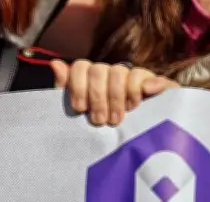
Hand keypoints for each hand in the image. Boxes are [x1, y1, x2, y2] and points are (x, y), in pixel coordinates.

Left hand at [51, 60, 179, 125]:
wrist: (140, 146)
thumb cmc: (102, 128)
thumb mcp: (82, 111)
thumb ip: (66, 89)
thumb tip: (55, 64)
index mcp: (92, 78)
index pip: (81, 66)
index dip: (78, 86)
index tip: (80, 108)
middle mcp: (111, 73)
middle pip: (99, 70)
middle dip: (98, 96)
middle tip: (101, 120)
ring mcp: (132, 77)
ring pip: (120, 72)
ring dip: (117, 96)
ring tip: (118, 119)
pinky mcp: (154, 84)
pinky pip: (146, 75)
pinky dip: (144, 84)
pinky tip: (144, 95)